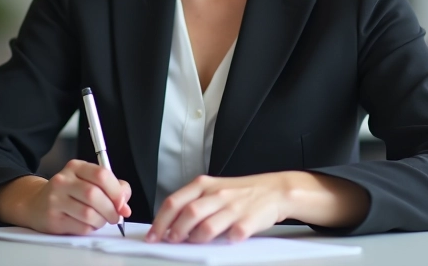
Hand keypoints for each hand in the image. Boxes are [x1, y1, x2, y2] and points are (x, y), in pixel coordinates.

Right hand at [3, 160, 131, 234]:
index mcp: (76, 167)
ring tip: (101, 220)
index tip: (122, 202)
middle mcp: (63, 180)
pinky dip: (91, 228)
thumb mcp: (88, 181)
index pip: (101, 174)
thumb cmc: (69, 193)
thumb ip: (112, 188)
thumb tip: (125, 205)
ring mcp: (55, 199)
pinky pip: (81, 227)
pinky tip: (88, 224)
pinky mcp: (53, 218)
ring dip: (101, 221)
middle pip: (95, 195)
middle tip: (115, 216)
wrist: (36, 204)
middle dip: (111, 209)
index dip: (116, 191)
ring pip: (89, 214)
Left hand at [146, 173, 290, 243]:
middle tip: (171, 241)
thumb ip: (194, 202)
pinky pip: (233, 235)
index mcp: (205, 185)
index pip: (174, 202)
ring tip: (193, 242)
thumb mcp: (214, 189)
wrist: (275, 190)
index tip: (152, 235)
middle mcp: (218, 194)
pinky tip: (224, 242)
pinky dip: (226, 242)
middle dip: (174, 231)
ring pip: (207, 226)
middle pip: (188, 214)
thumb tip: (170, 224)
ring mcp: (233, 207)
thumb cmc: (241, 192)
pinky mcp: (249, 220)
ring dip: (195, 238)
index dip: (160, 221)